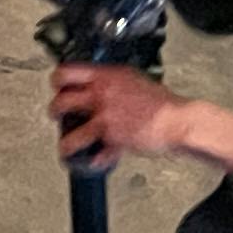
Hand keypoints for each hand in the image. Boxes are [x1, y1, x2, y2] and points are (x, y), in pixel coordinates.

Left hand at [51, 64, 190, 168]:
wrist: (177, 120)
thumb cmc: (160, 101)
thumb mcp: (132, 78)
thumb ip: (111, 81)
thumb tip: (98, 82)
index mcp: (105, 77)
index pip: (67, 72)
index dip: (57, 80)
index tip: (56, 86)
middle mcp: (101, 96)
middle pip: (61, 102)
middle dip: (55, 111)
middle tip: (57, 115)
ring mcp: (105, 118)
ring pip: (72, 135)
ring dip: (66, 143)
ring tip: (65, 147)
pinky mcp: (113, 140)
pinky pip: (97, 154)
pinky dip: (96, 160)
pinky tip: (95, 160)